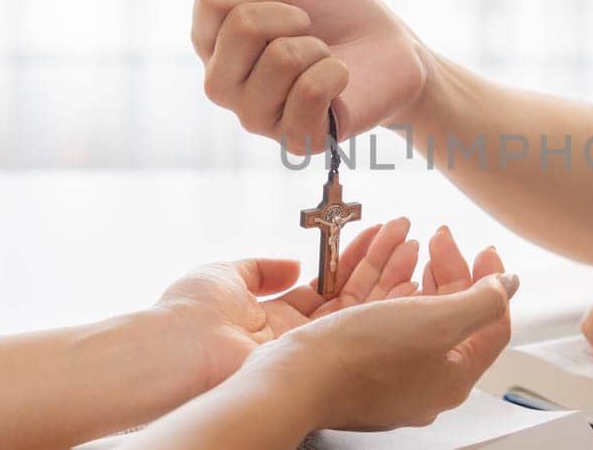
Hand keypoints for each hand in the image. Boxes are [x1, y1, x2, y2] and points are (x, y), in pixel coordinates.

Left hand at [156, 217, 437, 391]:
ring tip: (416, 247)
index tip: (380, 236)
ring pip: (361, 311)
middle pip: (351, 297)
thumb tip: (294, 264)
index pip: (327, 286)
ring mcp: (310, 348)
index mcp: (274, 315)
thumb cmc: (191, 311)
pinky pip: (358, 327)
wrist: (176, 349)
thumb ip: (263, 268)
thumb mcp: (227, 273)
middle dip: (382, 265)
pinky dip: (387, 303)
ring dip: (391, 278)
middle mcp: (297, 335)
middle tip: (409, 237)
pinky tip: (409, 279)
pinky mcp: (317, 356)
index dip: (355, 260)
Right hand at [174, 0, 426, 151]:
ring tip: (321, 58)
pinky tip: (337, 83)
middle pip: (243, 26)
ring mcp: (255, 117)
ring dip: (316, 46)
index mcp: (211, 43)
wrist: (391, 46)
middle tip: (307, 30)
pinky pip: (310, 91)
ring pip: (281, 58)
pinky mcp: (294, 139)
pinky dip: (336, 73)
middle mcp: (223, 84)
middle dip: (291, 14)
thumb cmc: (334, 10)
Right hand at [224, 229, 514, 432]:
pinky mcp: (360, 366)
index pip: (492, 325)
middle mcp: (425, 382)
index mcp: (453, 378)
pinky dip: (389, 291)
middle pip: (453, 318)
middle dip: (451, 270)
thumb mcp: (438, 320)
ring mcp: (391, 376)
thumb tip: (509, 286)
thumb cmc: (360, 358)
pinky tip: (382, 271)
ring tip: (411, 244)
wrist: (292, 382)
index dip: (493, 281)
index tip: (483, 250)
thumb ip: (483, 301)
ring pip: (417, 316)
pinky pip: (385, 322)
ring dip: (419, 274)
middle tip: (441, 238)